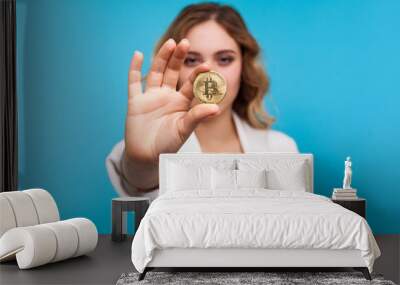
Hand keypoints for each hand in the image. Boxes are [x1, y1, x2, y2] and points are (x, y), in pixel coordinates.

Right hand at [124, 38, 219, 164]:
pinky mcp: (135, 102)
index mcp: (181, 103)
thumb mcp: (184, 129)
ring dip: (162, 58)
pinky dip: (134, 69)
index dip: (197, 74)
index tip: (206, 65)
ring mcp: (151, 97)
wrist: (147, 157)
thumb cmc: (168, 145)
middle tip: (186, 42)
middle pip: (173, 72)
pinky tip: (137, 54)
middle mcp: (167, 96)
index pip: (190, 84)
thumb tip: (216, 108)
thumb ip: (197, 117)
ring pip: (156, 73)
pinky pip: (134, 82)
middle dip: (179, 58)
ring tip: (170, 43)